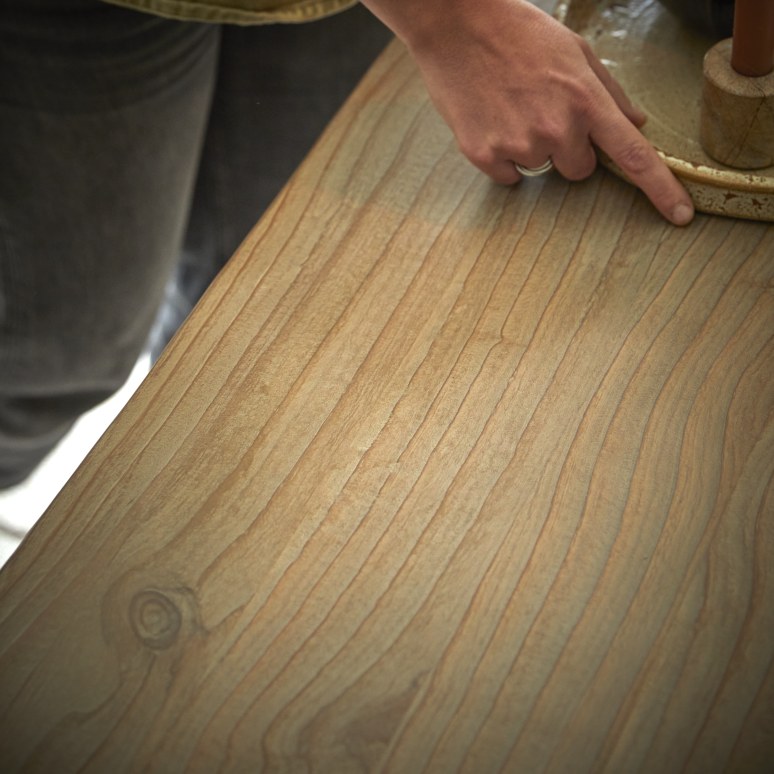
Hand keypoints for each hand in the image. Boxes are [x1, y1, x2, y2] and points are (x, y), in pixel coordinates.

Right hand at [361, 0, 694, 224]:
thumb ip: (609, 91)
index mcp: (585, 100)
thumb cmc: (519, 32)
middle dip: (570, 149)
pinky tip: (493, 121)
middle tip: (544, 112)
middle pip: (580, 171)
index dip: (661, 189)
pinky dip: (503, 156)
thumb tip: (637, 124)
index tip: (680, 216)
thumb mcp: (575, 50)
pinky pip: (509, 176)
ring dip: (533, 147)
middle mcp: (556, 128)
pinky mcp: (485, 155)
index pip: (633, 155)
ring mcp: (519, 144)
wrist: (456, 25)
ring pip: (541, 169)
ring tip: (512, 108)